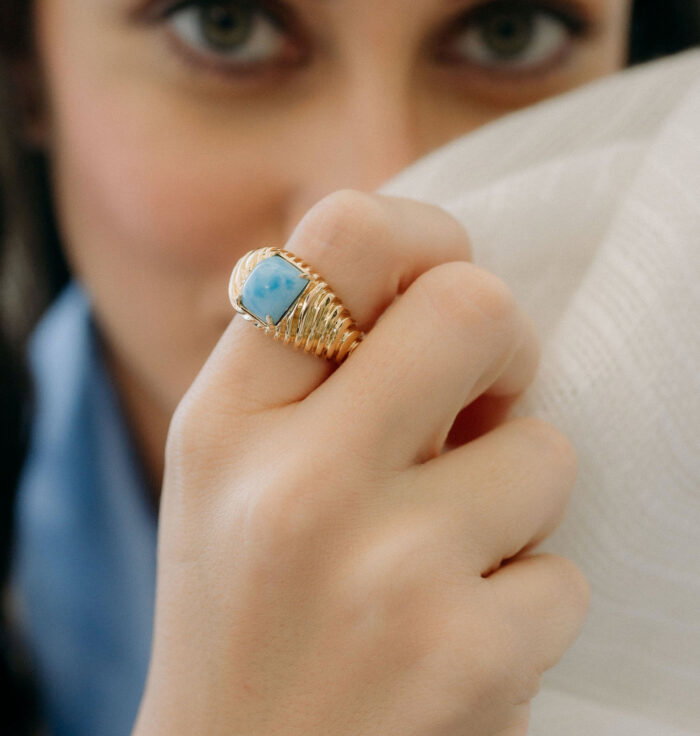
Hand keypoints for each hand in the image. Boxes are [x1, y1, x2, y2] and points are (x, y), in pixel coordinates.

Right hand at [132, 189, 589, 735]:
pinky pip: (562, 574)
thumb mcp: (229, 468)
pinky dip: (524, 600)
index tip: (439, 285)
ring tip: (445, 553)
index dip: (425, 236)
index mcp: (225, 421)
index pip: (345, 236)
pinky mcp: (466, 661)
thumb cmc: (245, 608)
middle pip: (475, 306)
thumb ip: (305, 363)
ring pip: (546, 450)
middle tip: (485, 397)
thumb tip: (419, 268)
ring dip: (514, 496)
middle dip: (506, 343)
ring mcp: (386, 573)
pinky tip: (451, 637)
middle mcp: (295, 484)